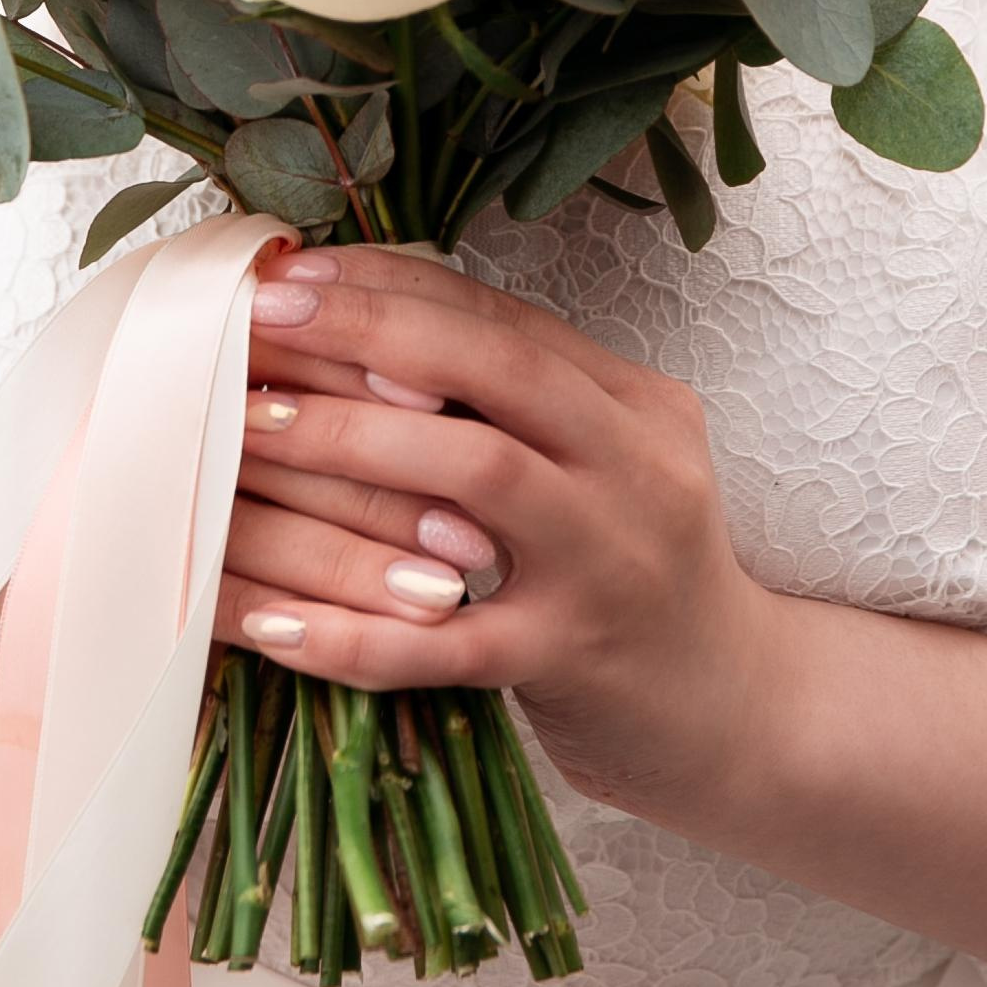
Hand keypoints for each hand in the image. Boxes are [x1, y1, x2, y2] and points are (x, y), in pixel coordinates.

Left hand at [221, 241, 772, 835]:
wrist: (741, 715)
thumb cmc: (637, 576)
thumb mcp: (605, 467)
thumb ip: (516, 405)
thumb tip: (366, 322)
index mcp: (637, 407)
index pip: (504, 319)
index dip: (392, 286)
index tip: (289, 271)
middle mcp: (635, 470)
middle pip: (495, 371)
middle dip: (367, 330)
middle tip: (256, 318)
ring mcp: (607, 566)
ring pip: (475, 475)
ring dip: (349, 439)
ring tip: (245, 425)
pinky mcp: (570, 662)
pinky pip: (445, 646)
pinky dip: (351, 631)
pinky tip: (268, 617)